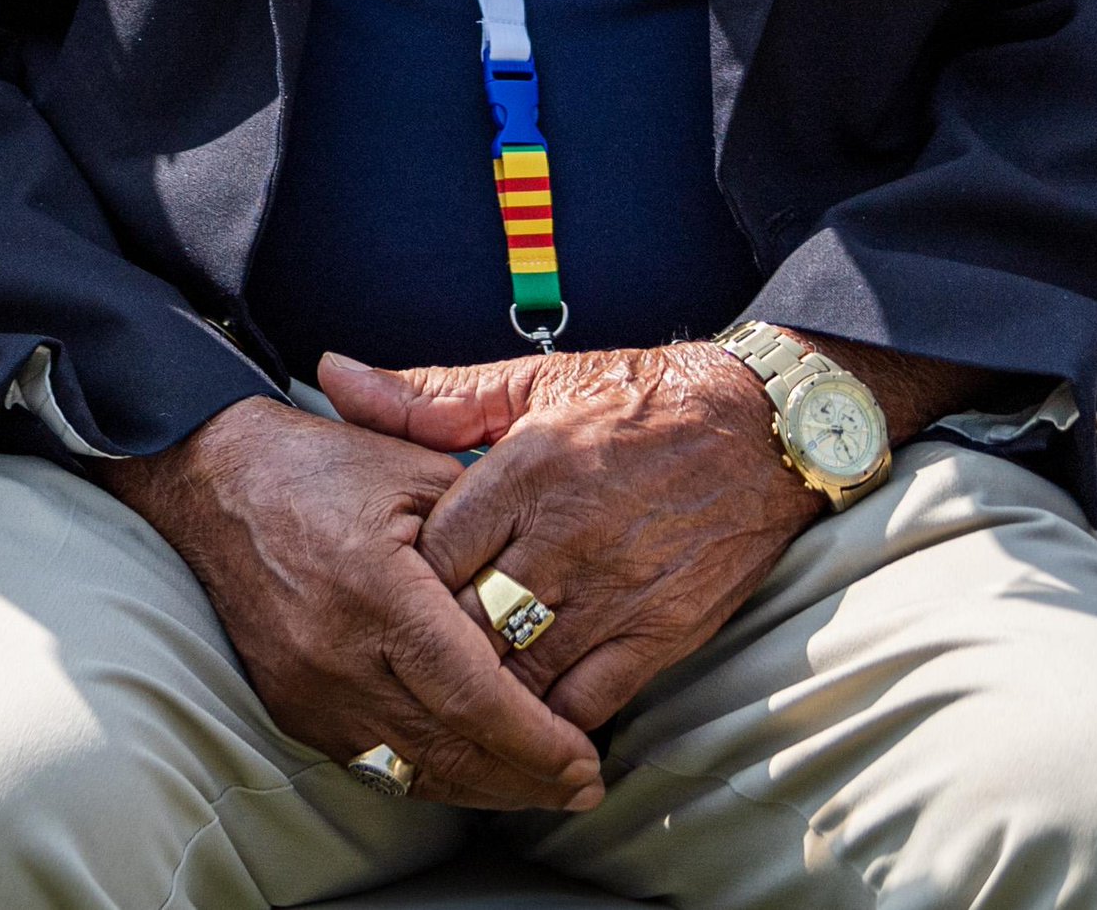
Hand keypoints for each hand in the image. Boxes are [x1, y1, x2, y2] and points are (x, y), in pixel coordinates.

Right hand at [97, 397, 602, 811]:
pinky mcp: (290, 705)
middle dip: (526, 780)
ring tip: (540, 789)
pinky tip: (470, 770)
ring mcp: (307, 688)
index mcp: (377, 590)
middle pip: (449, 750)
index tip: (585, 760)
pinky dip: (428, 774)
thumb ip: (486, 535)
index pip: (472, 695)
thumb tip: (547, 600)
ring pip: (412, 771)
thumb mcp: (416, 470)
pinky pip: (372, 763)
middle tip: (582, 787)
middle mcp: (337, 652)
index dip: (536, 741)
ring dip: (483, 789)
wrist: (216, 479)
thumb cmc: (321, 467)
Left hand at [322, 345, 821, 732]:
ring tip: (446, 701)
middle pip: (470, 621)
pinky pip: (588, 702)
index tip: (382, 594)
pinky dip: (547, 721)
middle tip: (400, 662)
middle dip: (430, 647)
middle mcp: (568, 535)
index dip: (400, 583)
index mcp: (527, 468)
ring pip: (522, 672)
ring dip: (481, 693)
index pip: (435, 552)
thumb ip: (428, 396)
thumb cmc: (636, 400)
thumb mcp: (529, 381)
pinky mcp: (663, 632)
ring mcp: (617, 590)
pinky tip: (518, 723)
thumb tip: (333, 375)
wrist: (762, 429)